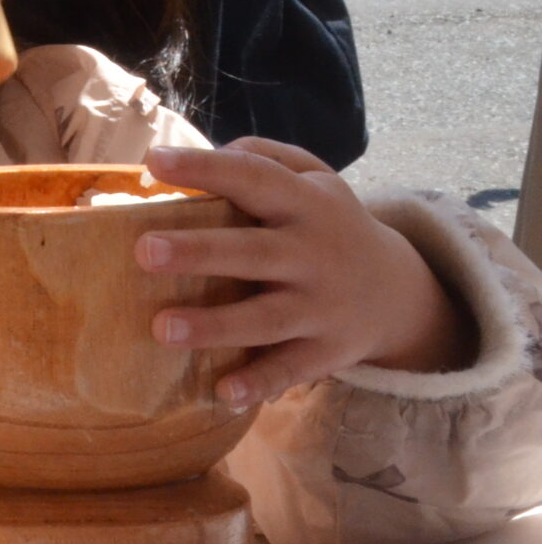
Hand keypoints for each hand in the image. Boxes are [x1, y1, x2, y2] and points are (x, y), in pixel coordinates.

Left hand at [134, 140, 473, 409]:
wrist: (399, 290)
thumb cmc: (325, 223)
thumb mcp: (313, 177)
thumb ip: (265, 157)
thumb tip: (212, 152)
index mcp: (304, 203)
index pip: (254, 178)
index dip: (207, 168)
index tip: (155, 161)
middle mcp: (313, 254)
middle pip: (253, 252)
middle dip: (199, 252)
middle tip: (144, 251)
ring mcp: (321, 306)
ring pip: (266, 318)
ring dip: (215, 325)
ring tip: (161, 327)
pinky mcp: (328, 351)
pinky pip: (292, 369)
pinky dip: (261, 382)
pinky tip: (222, 392)